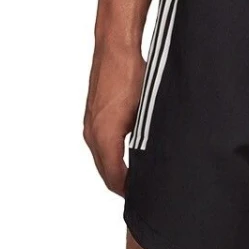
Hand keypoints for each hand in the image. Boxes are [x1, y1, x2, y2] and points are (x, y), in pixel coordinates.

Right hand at [83, 40, 144, 194]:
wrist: (114, 49)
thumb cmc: (132, 75)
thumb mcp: (147, 112)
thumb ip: (147, 141)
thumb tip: (158, 163)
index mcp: (105, 135)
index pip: (114, 177)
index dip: (129, 192)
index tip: (144, 199)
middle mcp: (92, 133)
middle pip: (106, 172)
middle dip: (123, 186)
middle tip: (145, 195)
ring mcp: (90, 125)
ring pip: (102, 160)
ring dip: (117, 172)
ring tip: (139, 181)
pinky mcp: (92, 117)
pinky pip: (100, 146)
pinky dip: (111, 158)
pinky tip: (128, 160)